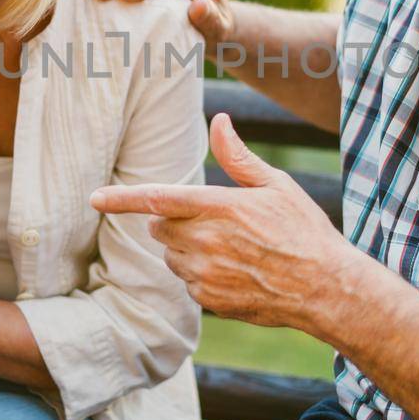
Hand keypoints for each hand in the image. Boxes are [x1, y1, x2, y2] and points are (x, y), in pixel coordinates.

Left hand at [88, 113, 352, 330]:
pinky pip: (187, 281)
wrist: (324, 288)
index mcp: (219, 208)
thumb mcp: (277, 185)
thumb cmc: (304, 231)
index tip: (94, 197)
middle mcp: (205, 242)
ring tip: (234, 247)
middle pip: (161, 226)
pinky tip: (236, 270)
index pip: (158, 199)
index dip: (122, 199)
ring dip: (188, 247)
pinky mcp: (209, 299)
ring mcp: (205, 274)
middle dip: (176, 219)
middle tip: (218, 219)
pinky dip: (202, 273)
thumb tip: (219, 120)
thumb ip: (238, 156)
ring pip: (172, 255)